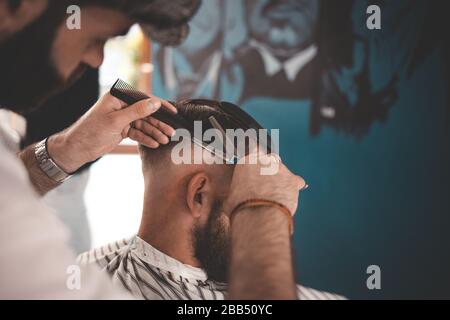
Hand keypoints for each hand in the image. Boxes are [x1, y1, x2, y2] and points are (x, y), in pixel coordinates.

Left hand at [47, 93, 176, 172]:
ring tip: (165, 140)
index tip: (173, 112)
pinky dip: (146, 138)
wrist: (77, 149)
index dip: (160, 106)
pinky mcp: (122, 129)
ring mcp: (122, 118)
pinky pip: (138, 133)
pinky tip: (155, 144)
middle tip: (171, 132)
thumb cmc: (91, 131)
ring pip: (143, 124)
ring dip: (154, 132)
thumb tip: (155, 103)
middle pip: (146, 113)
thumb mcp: (116, 121)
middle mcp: (121, 105)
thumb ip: (137, 111)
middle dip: (159, 123)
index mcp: (118, 97)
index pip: (143, 99)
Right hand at [223, 153, 305, 216]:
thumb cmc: (241, 207)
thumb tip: (234, 199)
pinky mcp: (292, 180)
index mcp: (247, 161)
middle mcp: (264, 160)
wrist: (258, 215)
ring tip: (275, 194)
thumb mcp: (231, 197)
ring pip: (283, 170)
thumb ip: (236, 191)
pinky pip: (297, 181)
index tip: (254, 171)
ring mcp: (280, 169)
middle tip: (264, 184)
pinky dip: (294, 188)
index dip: (255, 163)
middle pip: (270, 160)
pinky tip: (290, 195)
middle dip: (268, 169)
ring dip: (281, 179)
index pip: (253, 153)